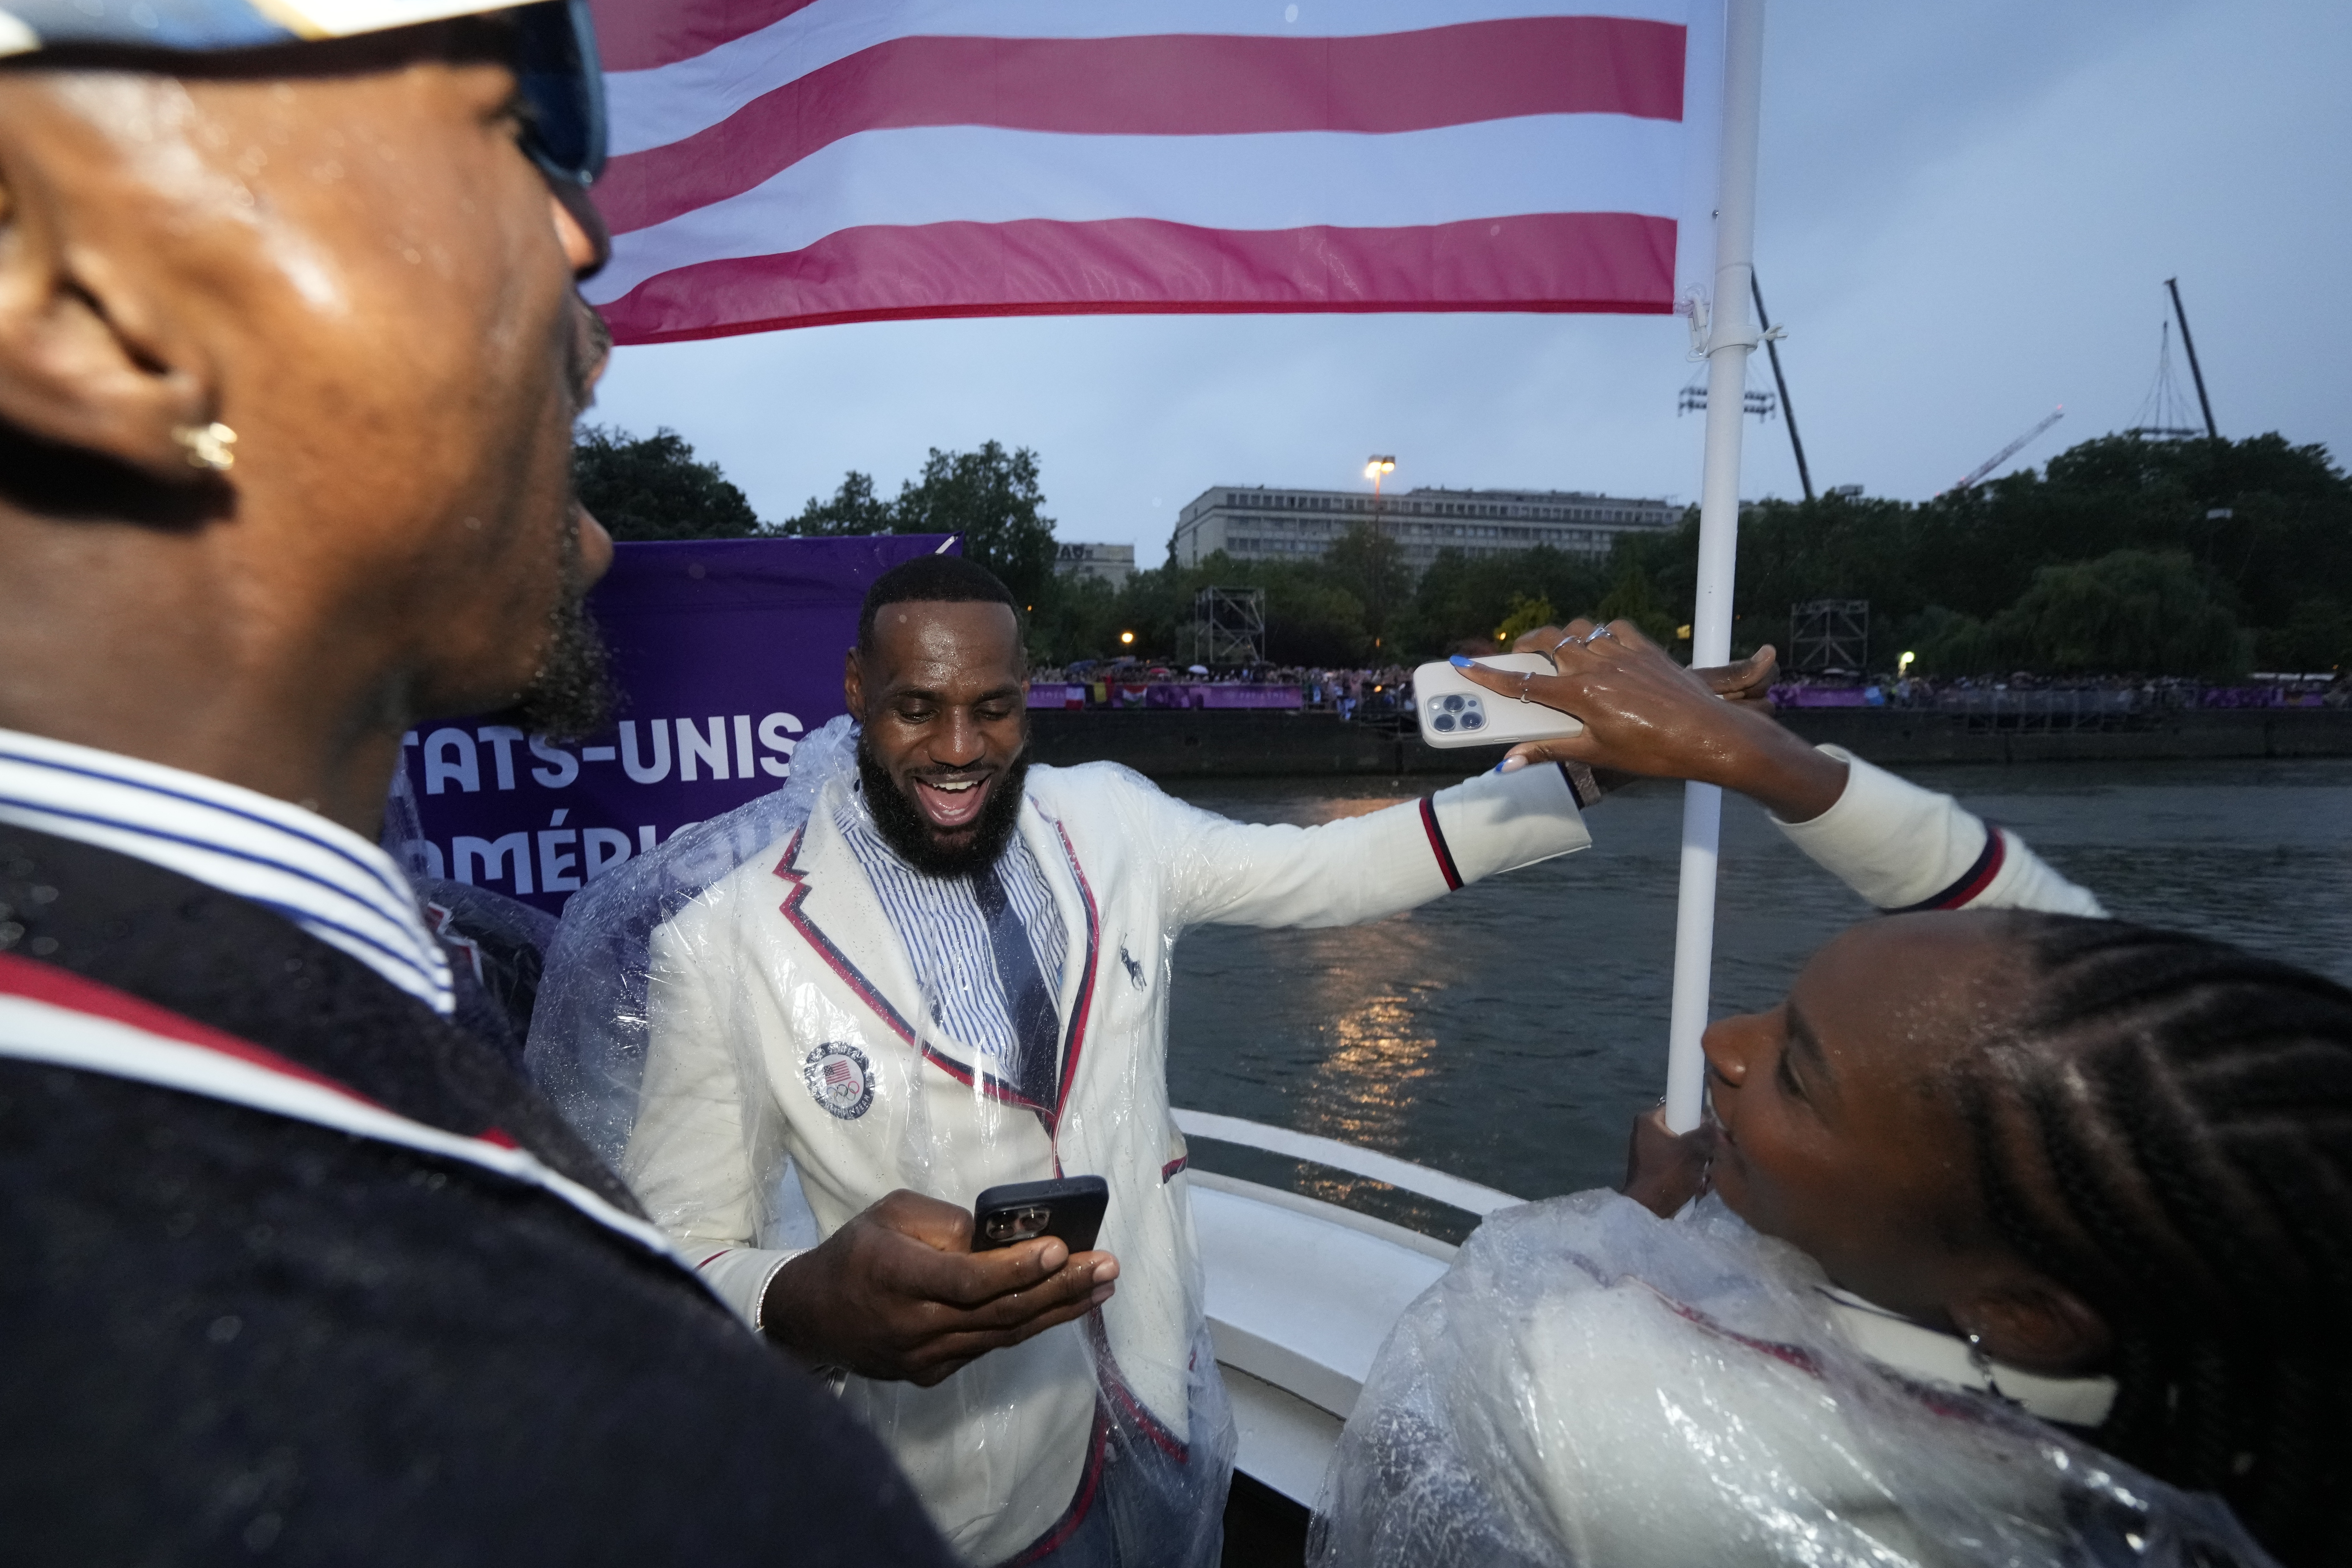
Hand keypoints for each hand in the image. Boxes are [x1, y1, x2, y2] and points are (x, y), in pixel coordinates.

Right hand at [759, 1189, 1117, 1385]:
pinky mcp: (931, 1374)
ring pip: (1003, 1335)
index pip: (967, 1280)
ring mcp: (924, 1357)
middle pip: (998, 1312)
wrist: (811, 1316)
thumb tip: (998, 1235)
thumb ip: (943, 1221)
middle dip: (1060, 1288)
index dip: (1016, 1269)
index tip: (1061, 1248)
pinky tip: (1062, 1307)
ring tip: (1101, 1286)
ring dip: (1058, 1311)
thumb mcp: (890, 1213)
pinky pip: (988, 1348)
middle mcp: (913, 1324)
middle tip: (1107, 1267)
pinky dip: (1028, 1326)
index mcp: (897, 1276)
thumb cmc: (856, 1252)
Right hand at [1464, 620, 1846, 822]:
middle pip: (1548, 643)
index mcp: (1581, 695)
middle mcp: (1598, 666)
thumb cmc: (1654, 752)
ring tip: (1556, 653)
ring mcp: (1623, 653)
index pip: (1524, 683)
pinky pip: (1614, 629)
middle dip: (1525, 646)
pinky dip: (1600, 634)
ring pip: (1580, 630)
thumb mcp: (1597, 755)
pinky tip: (1600, 649)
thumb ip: (1550, 751)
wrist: (1710, 736)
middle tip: (1516, 657)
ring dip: (1562, 637)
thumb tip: (1510, 761)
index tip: (1463, 666)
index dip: (1489, 676)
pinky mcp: (1646, 648)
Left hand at [1620, 1104, 1714, 1217]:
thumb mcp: (1693, 1150)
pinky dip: (1686, 1168)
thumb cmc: (1668, 1174)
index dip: (1696, 1116)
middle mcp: (1644, 1132)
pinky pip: (1674, 1161)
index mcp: (1648, 1120)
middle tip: (1711, 1152)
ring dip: (1695, 1158)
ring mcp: (1646, 1151)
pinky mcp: (1651, 1168)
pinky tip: (1698, 1179)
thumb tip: (1714, 1123)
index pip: (1678, 1106)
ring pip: (1680, 1147)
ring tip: (1706, 1168)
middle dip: (1698, 1141)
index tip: (1710, 1130)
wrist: (1648, 1208)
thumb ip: (1706, 1132)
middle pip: (1680, 1128)